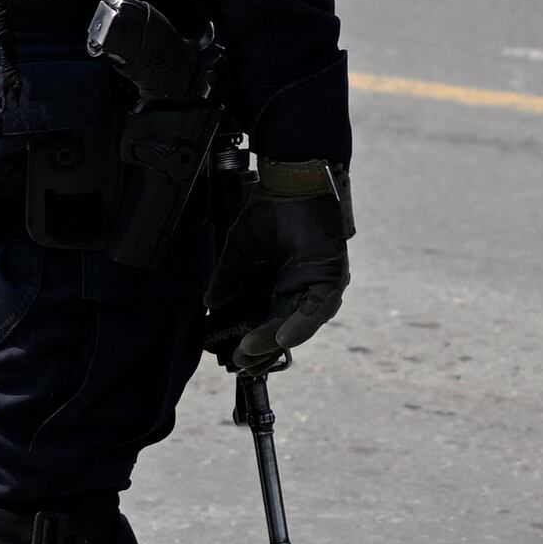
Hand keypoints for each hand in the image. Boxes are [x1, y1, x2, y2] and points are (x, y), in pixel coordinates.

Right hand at [204, 159, 353, 372]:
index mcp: (283, 283)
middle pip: (285, 328)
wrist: (293, 180)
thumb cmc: (271, 208)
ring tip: (253, 351)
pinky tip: (281, 336)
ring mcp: (320, 284)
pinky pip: (319, 307)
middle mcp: (303, 288)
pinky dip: (301, 323)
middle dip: (263, 348)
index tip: (233, 354)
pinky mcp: (333, 275)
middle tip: (242, 363)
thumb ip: (228, 277)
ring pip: (302, 324)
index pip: (267, 320)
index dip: (251, 339)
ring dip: (277, 339)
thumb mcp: (241, 248)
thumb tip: (210, 305)